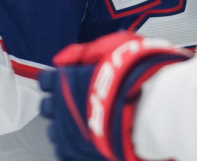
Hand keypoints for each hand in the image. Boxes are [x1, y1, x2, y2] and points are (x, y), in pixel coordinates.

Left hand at [39, 32, 190, 160]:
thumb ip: (84, 52)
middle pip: (48, 107)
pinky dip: (76, 147)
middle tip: (77, 103)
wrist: (150, 106)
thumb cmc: (134, 74)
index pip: (46, 80)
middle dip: (59, 104)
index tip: (67, 82)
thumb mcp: (111, 47)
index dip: (58, 80)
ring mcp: (68, 133)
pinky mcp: (78, 153)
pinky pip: (66, 153)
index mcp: (63, 81)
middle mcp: (61, 107)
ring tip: (86, 124)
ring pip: (55, 132)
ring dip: (67, 126)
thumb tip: (66, 57)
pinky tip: (91, 141)